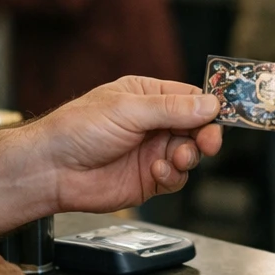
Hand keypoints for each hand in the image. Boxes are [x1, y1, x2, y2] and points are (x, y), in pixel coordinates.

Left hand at [0, 76, 222, 241]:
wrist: (51, 170)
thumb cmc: (78, 129)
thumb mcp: (128, 110)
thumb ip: (171, 109)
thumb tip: (209, 104)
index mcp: (147, 96)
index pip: (190, 97)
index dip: (209, 107)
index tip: (223, 115)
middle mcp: (153, 122)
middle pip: (196, 126)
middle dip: (206, 134)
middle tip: (208, 143)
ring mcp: (152, 151)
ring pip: (190, 153)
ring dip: (188, 156)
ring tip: (175, 158)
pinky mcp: (148, 179)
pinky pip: (176, 178)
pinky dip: (173, 175)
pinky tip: (157, 171)